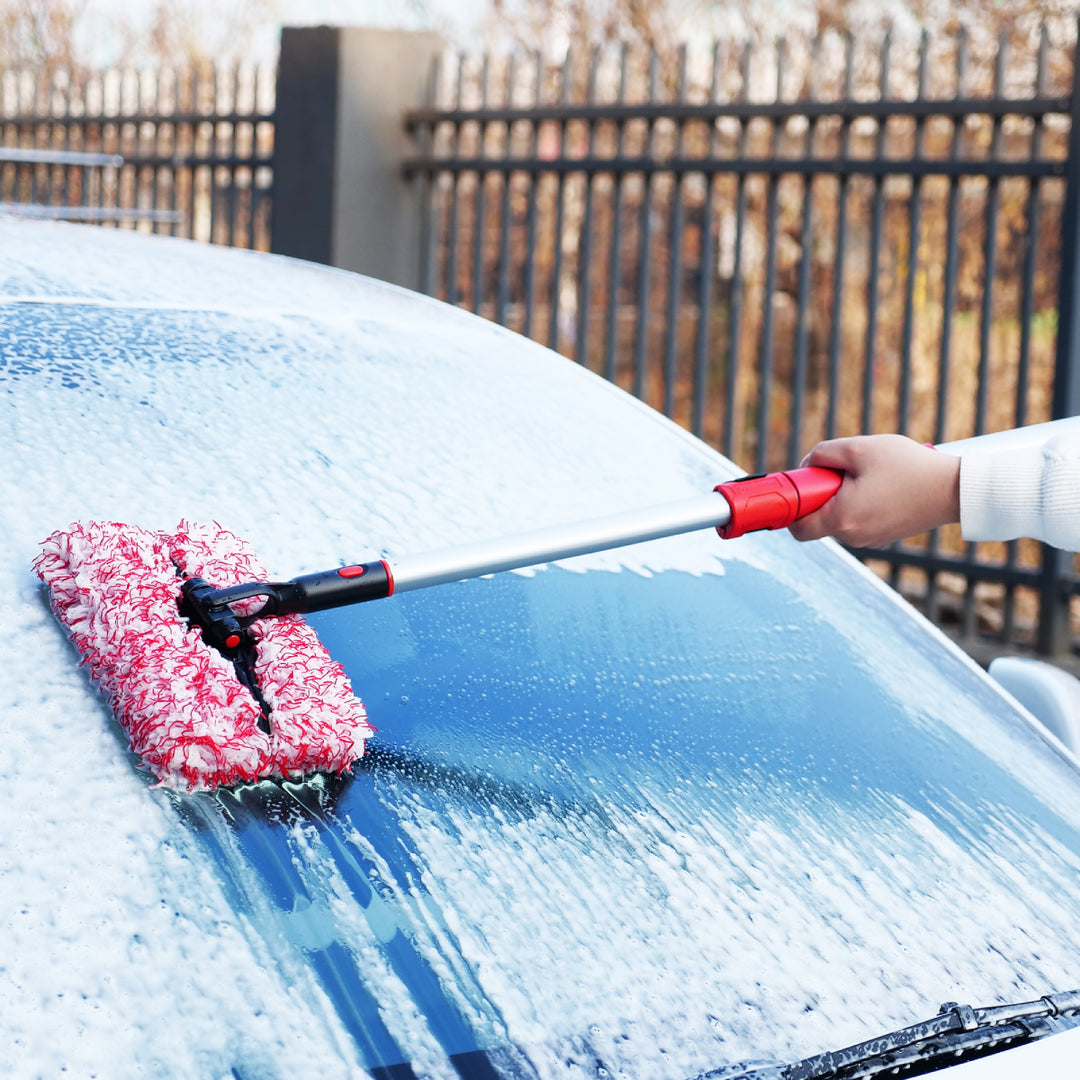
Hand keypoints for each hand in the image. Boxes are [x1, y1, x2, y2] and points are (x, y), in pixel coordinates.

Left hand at [788, 435, 959, 546]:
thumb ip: (823, 454)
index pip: (797, 528)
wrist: (955, 488)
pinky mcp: (884, 535)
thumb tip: (807, 465)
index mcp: (841, 520)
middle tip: (840, 472)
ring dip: (843, 497)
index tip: (799, 487)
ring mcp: (870, 540)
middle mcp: (853, 537)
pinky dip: (860, 503)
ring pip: (840, 518)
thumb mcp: (859, 449)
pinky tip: (881, 484)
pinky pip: (859, 519)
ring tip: (869, 475)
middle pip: (818, 520)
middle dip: (821, 495)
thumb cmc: (908, 467)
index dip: (791, 507)